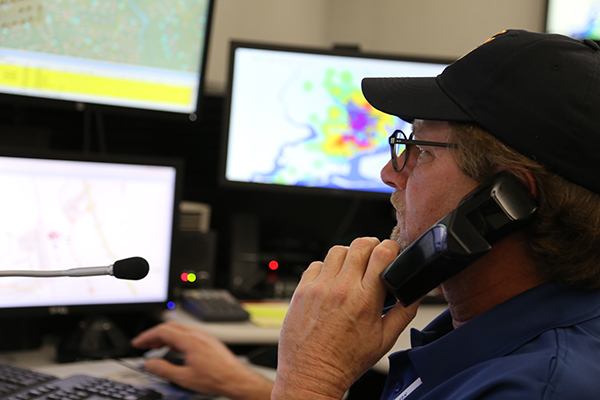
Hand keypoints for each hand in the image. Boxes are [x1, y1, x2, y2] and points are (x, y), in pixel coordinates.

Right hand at [131, 322, 272, 399]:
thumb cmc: (216, 378)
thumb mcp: (184, 378)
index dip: (147, 336)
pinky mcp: (209, 340)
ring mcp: (204, 336)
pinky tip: (174, 349)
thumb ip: (164, 370)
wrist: (236, 378)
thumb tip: (150, 364)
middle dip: (155, 335)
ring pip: (180, 329)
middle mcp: (198, 334)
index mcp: (190, 340)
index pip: (163, 331)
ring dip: (166, 336)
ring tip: (156, 347)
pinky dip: (176, 338)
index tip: (138, 342)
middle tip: (144, 344)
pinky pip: (189, 333)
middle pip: (171, 327)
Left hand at [271, 238, 419, 399]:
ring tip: (352, 272)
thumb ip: (405, 311)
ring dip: (349, 256)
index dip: (391, 249)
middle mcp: (341, 289)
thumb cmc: (346, 360)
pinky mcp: (302, 289)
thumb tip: (416, 291)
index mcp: (365, 300)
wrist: (312, 373)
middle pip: (360, 244)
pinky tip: (332, 283)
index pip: (382, 253)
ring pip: (338, 250)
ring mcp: (319, 287)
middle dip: (372, 247)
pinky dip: (327, 269)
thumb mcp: (385, 339)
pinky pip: (317, 264)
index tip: (391, 255)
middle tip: (373, 261)